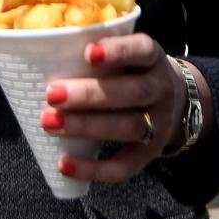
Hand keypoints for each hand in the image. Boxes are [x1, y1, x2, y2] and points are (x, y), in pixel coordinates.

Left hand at [40, 33, 190, 183]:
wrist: (176, 101)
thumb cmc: (132, 70)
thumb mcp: (127, 53)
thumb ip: (97, 52)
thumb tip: (42, 54)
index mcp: (152, 57)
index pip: (143, 49)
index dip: (119, 50)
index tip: (88, 52)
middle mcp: (160, 88)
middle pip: (132, 92)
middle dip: (89, 94)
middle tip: (52, 94)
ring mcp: (160, 123)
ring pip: (128, 127)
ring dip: (86, 126)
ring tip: (49, 123)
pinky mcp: (151, 153)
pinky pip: (125, 166)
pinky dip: (94, 168)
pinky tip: (64, 164)